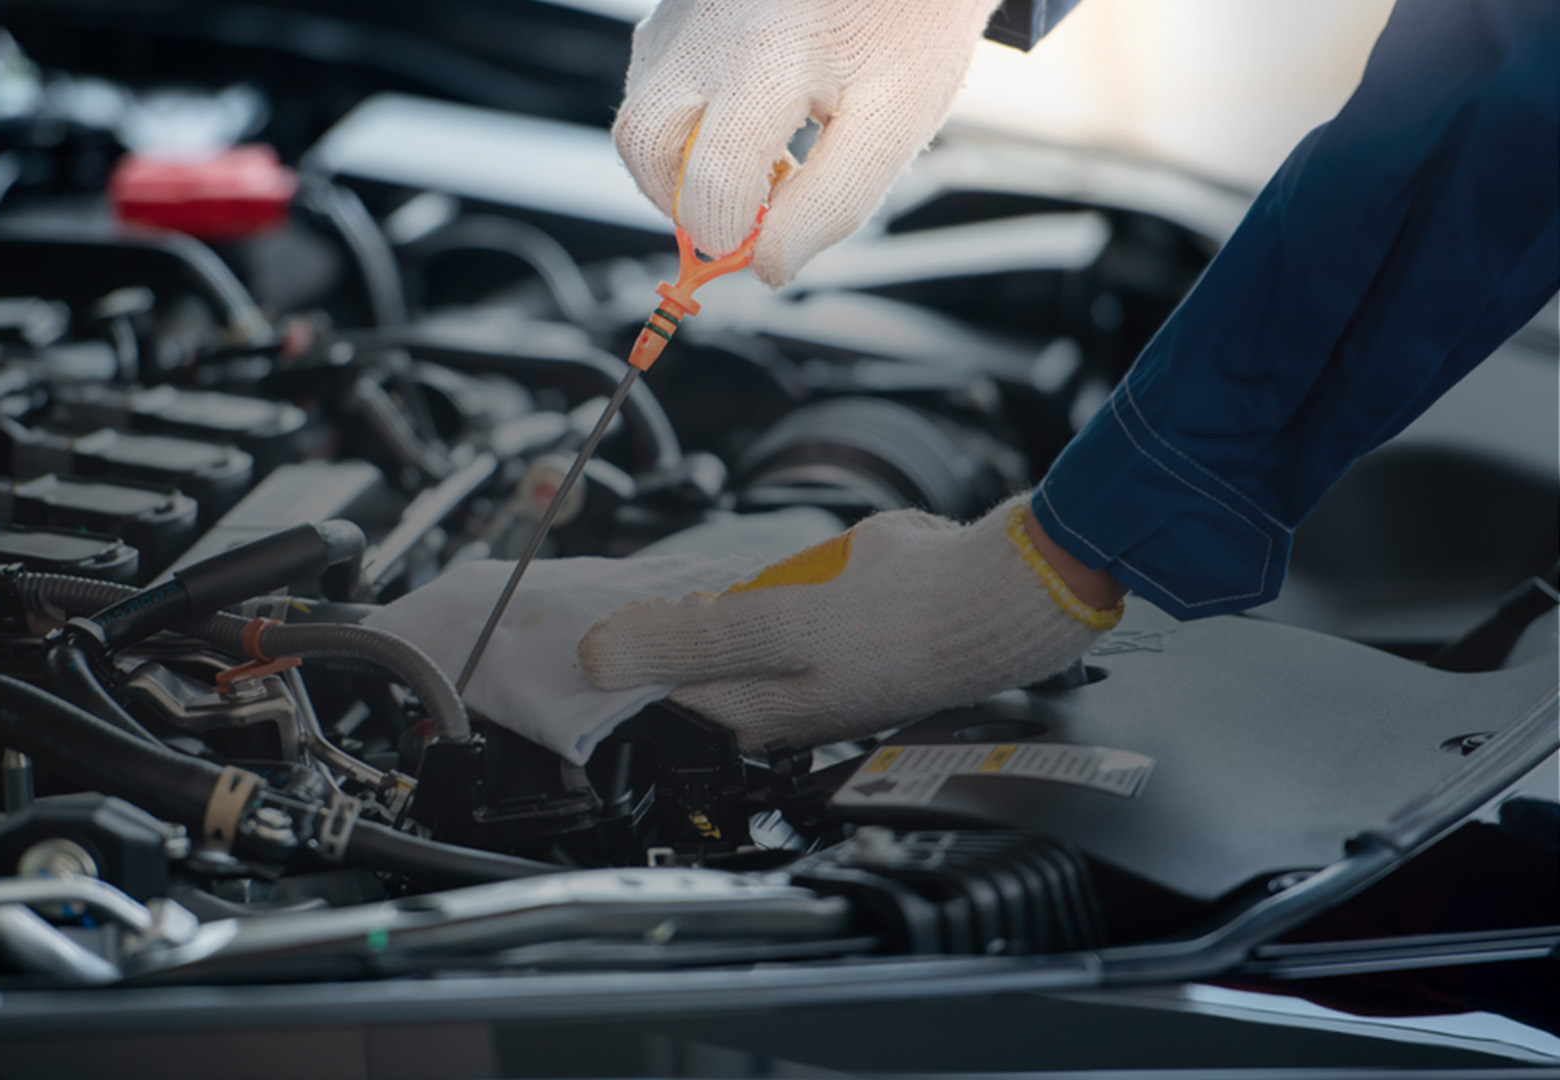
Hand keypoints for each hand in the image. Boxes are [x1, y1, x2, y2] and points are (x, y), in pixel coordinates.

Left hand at [577, 495, 1123, 751]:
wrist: (1001, 592)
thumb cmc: (903, 616)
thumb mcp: (775, 624)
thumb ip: (684, 641)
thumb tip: (598, 658)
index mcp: (751, 716)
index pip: (646, 702)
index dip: (601, 669)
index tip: (561, 634)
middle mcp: (772, 706)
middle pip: (674, 677)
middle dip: (634, 642)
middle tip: (595, 604)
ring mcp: (801, 673)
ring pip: (714, 647)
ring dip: (681, 619)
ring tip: (649, 594)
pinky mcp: (829, 639)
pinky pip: (757, 621)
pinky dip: (735, 603)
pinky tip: (730, 583)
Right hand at [613, 0, 1003, 286]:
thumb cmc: (912, 20)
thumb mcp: (895, 121)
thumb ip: (831, 204)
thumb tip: (769, 264)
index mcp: (766, 61)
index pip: (711, 184)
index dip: (731, 236)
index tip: (763, 247)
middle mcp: (708, 29)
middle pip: (643, 145)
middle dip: (680, 200)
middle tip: (739, 216)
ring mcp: (685, 7)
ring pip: (641, 108)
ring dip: (680, 158)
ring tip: (757, 160)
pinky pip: (655, 72)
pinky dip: (687, 113)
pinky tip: (747, 114)